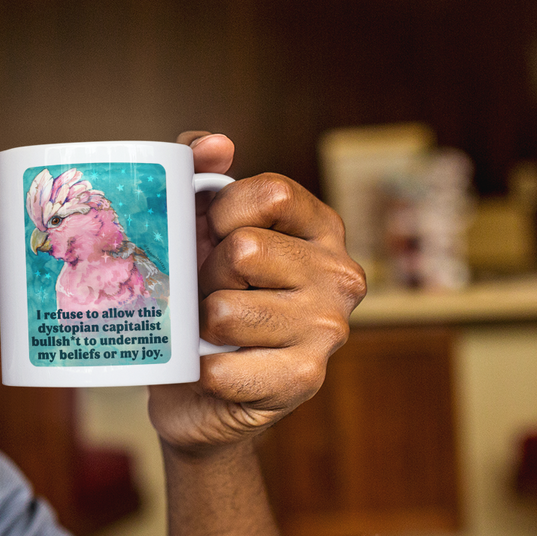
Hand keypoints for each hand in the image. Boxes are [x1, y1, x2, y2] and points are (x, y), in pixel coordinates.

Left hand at [147, 131, 364, 457]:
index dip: (221, 211)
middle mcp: (340, 275)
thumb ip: (197, 169)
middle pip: (245, 249)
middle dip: (207, 274)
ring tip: (211, 332)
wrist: (196, 391)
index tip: (211, 233)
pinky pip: (222, 366)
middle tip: (208, 293)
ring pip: (225, 309)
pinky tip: (214, 369)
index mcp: (320, 228)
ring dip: (200, 323)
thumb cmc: (200, 294)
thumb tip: (218, 144)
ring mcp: (329, 330)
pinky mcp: (304, 380)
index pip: (271, 192)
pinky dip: (202, 369)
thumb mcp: (196, 224)